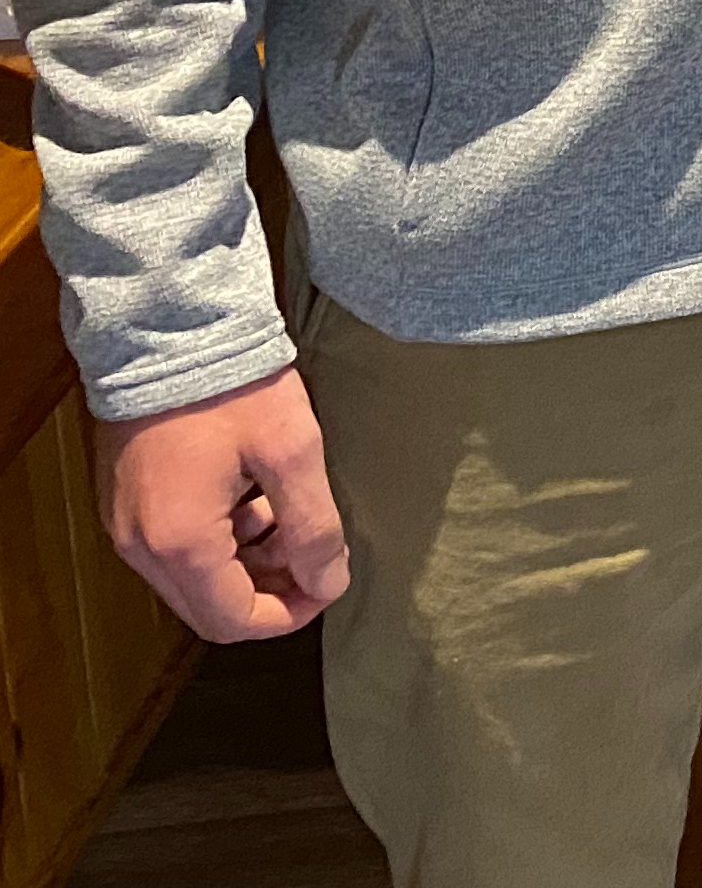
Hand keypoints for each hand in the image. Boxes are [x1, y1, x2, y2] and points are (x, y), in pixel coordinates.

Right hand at [94, 366, 349, 640]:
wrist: (169, 327)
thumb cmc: (232, 385)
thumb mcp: (292, 450)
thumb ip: (313, 526)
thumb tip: (330, 582)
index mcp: (179, 543)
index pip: (232, 619)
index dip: (288, 614)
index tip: (329, 584)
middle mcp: (140, 546)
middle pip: (208, 605)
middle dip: (269, 590)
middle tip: (316, 553)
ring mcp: (126, 523)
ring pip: (191, 577)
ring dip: (246, 562)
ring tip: (291, 515)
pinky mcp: (126, 499)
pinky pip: (174, 545)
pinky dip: (219, 538)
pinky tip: (254, 496)